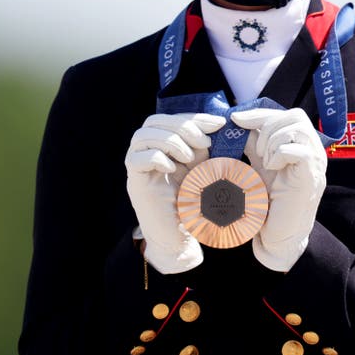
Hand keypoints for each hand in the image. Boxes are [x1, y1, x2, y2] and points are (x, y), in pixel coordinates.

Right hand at [124, 112, 225, 273]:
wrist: (181, 236)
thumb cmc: (194, 203)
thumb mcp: (204, 168)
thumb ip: (206, 147)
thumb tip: (218, 125)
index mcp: (163, 145)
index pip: (172, 118)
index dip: (195, 117)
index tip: (219, 124)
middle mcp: (146, 152)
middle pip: (154, 121)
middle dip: (182, 126)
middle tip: (204, 143)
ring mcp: (138, 166)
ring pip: (142, 135)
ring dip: (170, 141)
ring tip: (189, 159)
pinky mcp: (135, 182)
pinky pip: (136, 158)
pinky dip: (156, 158)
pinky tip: (172, 169)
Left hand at [231, 107, 326, 271]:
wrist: (277, 235)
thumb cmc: (269, 203)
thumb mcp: (258, 165)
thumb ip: (253, 143)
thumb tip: (237, 121)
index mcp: (301, 146)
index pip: (286, 115)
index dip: (260, 114)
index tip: (236, 119)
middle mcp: (313, 151)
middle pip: (295, 115)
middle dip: (267, 126)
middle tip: (256, 150)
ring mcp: (315, 163)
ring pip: (296, 129)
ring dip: (272, 142)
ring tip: (265, 162)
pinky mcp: (311, 176)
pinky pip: (297, 150)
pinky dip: (278, 155)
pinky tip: (272, 169)